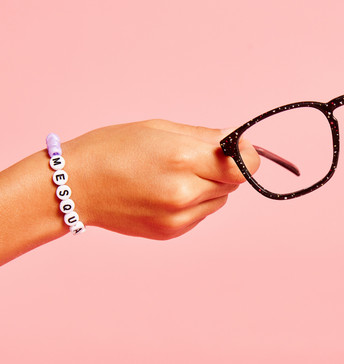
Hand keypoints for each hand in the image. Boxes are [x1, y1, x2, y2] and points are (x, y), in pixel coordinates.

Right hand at [63, 119, 259, 239]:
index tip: (238, 150)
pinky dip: (193, 204)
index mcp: (183, 159)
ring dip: (209, 188)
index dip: (245, 157)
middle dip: (222, 170)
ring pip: (218, 201)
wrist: (77, 186)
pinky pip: (200, 215)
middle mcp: (185, 193)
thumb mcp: (160, 130)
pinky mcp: (171, 232)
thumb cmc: (113, 149)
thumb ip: (205, 137)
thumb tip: (237, 141)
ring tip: (176, 177)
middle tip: (195, 159)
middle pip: (232, 184)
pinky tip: (166, 194)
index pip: (242, 166)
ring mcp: (178, 218)